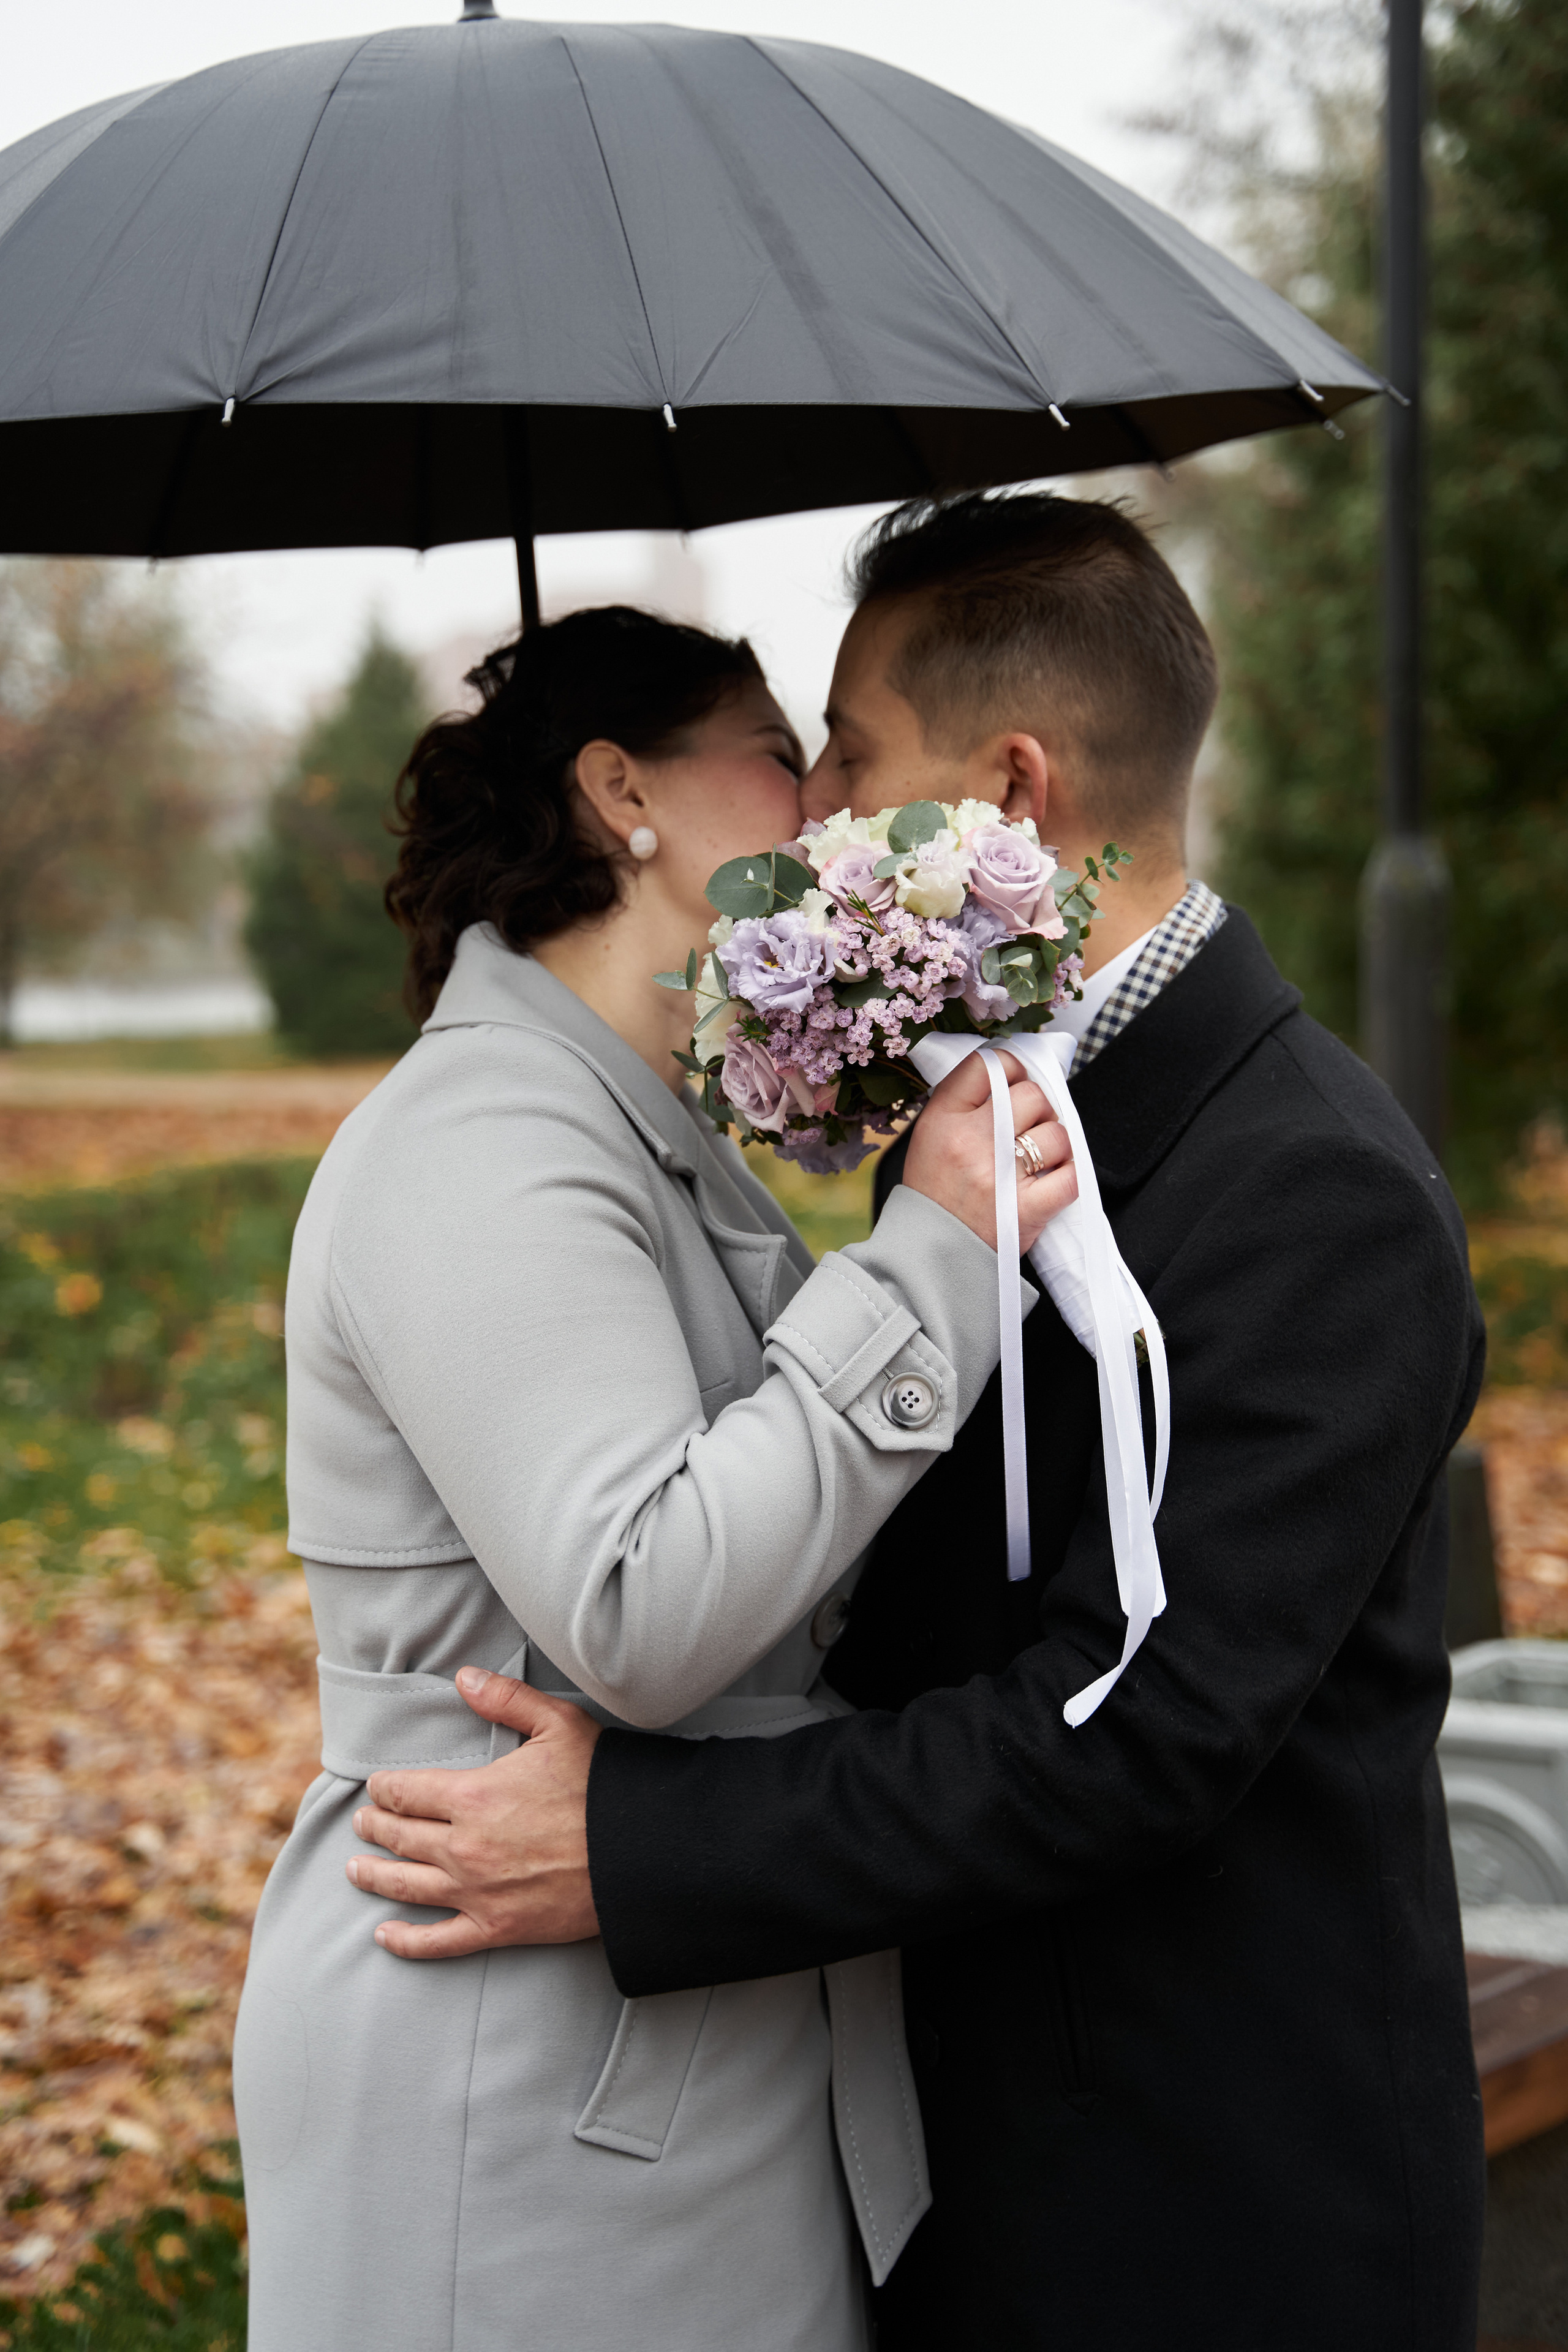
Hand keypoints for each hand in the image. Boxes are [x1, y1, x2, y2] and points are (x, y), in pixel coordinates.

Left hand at [345, 1668, 601, 1957]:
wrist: (639, 1853)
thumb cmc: (601, 1785)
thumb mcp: (559, 1725)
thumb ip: (507, 1698)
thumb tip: (464, 1678)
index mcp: (473, 1796)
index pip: (407, 1792)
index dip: (385, 1788)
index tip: (375, 1787)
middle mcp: (464, 1847)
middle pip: (401, 1837)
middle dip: (375, 1827)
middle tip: (362, 1823)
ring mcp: (477, 1892)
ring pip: (407, 1886)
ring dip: (374, 1877)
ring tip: (354, 1870)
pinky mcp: (496, 1928)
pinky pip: (437, 1942)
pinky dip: (405, 1940)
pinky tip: (385, 1936)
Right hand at [903, 1048, 1074, 1252]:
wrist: (930, 1256)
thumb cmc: (935, 1196)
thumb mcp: (929, 1138)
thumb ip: (963, 1104)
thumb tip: (1010, 1077)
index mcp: (943, 1120)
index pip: (986, 1065)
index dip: (1010, 1068)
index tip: (1016, 1082)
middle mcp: (971, 1142)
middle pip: (1030, 1094)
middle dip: (1039, 1108)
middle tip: (1030, 1127)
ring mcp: (1001, 1176)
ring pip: (1056, 1133)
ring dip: (1057, 1144)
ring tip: (1041, 1158)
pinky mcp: (1027, 1209)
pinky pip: (1071, 1176)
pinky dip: (1070, 1175)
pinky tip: (1054, 1179)